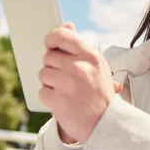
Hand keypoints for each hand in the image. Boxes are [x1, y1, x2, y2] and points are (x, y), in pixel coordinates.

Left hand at [39, 23, 121, 142]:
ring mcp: (67, 83)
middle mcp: (78, 66)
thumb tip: (67, 25)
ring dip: (50, 83)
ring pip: (43, 74)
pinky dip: (50, 98)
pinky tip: (64, 102)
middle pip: (48, 57)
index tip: (50, 45)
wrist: (107, 124)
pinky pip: (42, 92)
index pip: (61, 35)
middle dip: (53, 68)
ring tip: (67, 91)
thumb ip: (79, 46)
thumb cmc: (101, 93)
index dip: (51, 39)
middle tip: (67, 79)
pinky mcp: (58, 100)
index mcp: (90, 55)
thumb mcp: (97, 65)